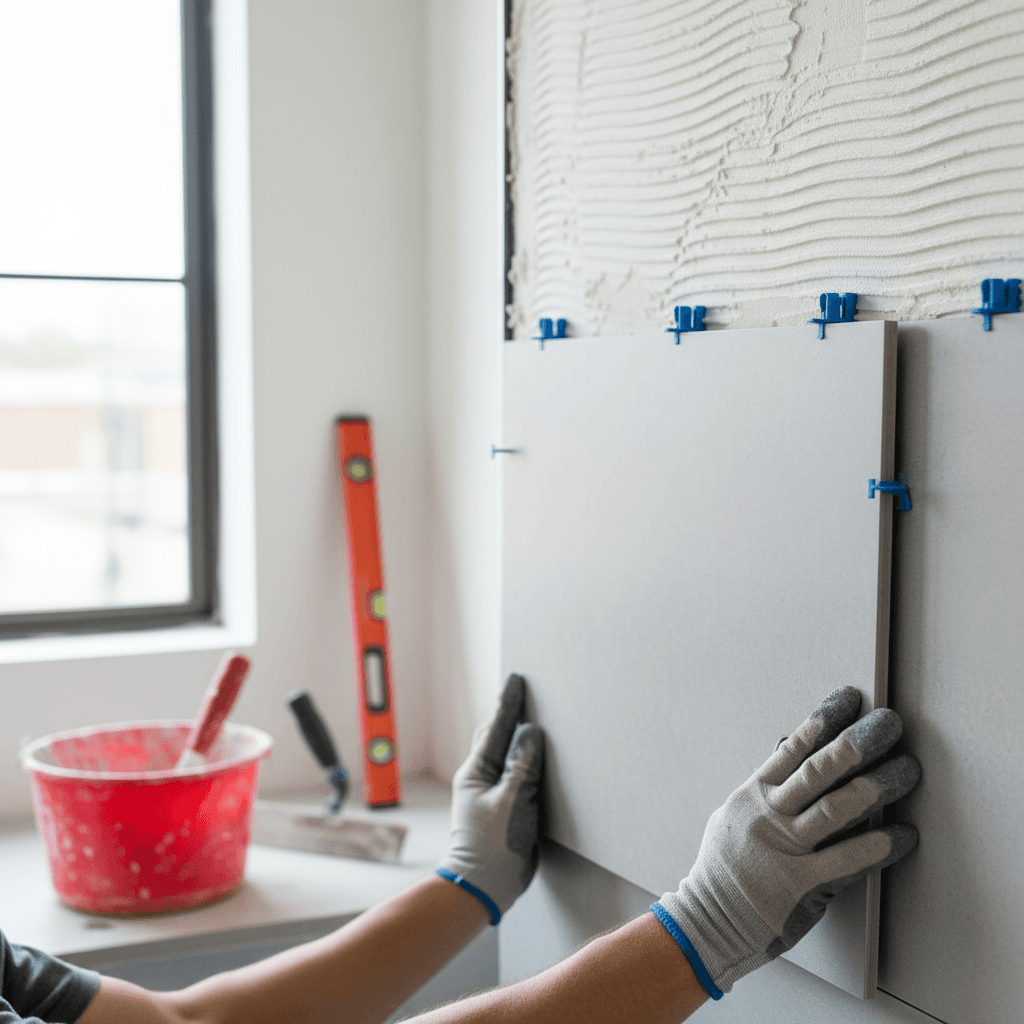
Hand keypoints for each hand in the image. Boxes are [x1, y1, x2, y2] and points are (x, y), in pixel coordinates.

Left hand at [437, 674, 544, 923]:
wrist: (485, 887)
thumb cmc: (493, 848)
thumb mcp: (511, 804)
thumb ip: (522, 767)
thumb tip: (531, 731)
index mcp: (476, 772)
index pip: (496, 728)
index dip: (508, 702)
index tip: (516, 678)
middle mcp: (481, 777)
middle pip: (496, 736)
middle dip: (509, 713)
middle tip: (523, 691)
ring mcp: (491, 792)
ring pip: (505, 754)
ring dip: (516, 735)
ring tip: (531, 715)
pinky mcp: (504, 806)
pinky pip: (515, 773)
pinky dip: (525, 759)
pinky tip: (536, 756)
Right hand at [653, 687, 920, 997]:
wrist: (708, 921)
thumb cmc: (723, 868)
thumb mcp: (734, 816)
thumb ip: (764, 783)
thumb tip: (786, 744)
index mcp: (752, 796)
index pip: (792, 749)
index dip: (824, 721)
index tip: (851, 700)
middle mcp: (769, 817)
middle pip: (820, 770)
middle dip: (858, 742)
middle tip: (889, 723)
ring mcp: (786, 850)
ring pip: (838, 809)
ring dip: (879, 786)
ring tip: (908, 768)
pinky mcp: (802, 886)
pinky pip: (848, 860)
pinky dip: (879, 846)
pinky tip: (904, 833)